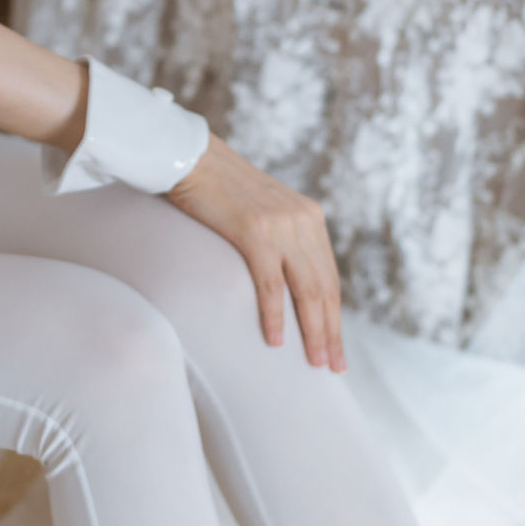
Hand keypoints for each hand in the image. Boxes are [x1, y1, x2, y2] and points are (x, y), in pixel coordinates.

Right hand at [169, 135, 345, 371]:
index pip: (329, 276)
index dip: (334, 315)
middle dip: (331, 331)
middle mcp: (303, 220)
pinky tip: (275, 341)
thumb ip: (277, 239)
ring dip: (313, 331)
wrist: (189, 158)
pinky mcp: (255, 230)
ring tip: (315, 362)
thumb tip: (279, 279)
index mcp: (309, 217)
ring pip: (306, 289)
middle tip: (334, 367)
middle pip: (324, 288)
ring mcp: (281, 225)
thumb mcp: (259, 213)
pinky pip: (270, 283)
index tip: (335, 346)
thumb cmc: (215, 190)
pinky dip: (275, 315)